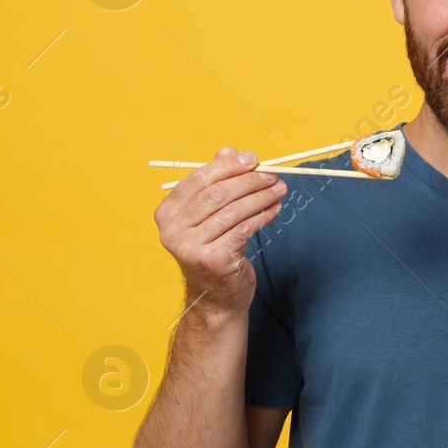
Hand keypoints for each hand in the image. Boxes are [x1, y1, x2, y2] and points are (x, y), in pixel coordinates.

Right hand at [154, 147, 285, 315]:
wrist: (216, 296)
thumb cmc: (214, 249)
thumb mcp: (210, 214)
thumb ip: (217, 181)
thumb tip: (229, 150)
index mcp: (167, 213)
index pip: (198, 179)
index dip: (228, 166)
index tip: (253, 159)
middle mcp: (173, 230)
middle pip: (217, 194)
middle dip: (250, 181)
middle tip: (273, 175)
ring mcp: (191, 247)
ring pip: (234, 210)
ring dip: (262, 197)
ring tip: (280, 189)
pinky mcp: (214, 260)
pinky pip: (245, 228)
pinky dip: (263, 215)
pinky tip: (275, 208)